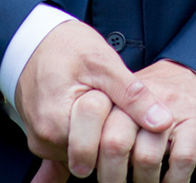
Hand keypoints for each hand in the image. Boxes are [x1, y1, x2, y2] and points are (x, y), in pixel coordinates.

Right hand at [16, 20, 172, 179]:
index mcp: (58, 123)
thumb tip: (162, 122)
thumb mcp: (104, 62)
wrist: (32, 41)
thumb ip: (132, 95)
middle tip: (115, 108)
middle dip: (111, 137)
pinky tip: (93, 124)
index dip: (124, 131)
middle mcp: (45, 140)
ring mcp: (42, 144)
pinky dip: (87, 139)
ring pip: (86, 154)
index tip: (126, 110)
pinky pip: (72, 152)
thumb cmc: (67, 46)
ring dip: (99, 136)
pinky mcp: (44, 142)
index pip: (104, 149)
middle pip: (95, 155)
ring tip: (102, 105)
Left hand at [91, 60, 195, 182]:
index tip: (82, 170)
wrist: (195, 77)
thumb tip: (69, 169)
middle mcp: (143, 97)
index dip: (83, 150)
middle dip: (111, 177)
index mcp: (118, 92)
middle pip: (116, 143)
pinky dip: (172, 181)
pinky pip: (181, 159)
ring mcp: (172, 108)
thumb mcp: (124, 105)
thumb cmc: (153, 101)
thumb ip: (100, 128)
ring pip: (147, 157)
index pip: (92, 120)